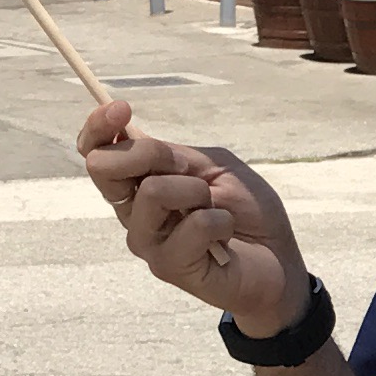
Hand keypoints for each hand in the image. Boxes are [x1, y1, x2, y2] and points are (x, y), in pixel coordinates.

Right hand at [77, 102, 306, 332]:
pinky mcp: (168, 267)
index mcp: (141, 184)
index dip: (97, 128)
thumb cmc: (246, 211)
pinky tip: (225, 236)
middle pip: (104, 169)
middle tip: (186, 166)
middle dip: (148, 153)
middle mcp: (134, 213)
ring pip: (153, 192)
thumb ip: (176, 155)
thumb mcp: (215, 166)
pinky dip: (221, 221)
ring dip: (197, 191)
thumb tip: (136, 142)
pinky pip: (193, 225)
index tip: (121, 108)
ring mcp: (148, 242)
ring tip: (216, 209)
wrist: (278, 259)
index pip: (96, 153)